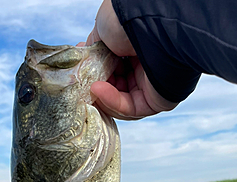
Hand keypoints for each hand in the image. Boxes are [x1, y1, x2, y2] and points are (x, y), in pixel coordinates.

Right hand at [86, 0, 177, 119]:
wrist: (150, 22)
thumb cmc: (129, 19)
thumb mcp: (103, 30)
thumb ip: (94, 50)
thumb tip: (85, 63)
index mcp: (136, 50)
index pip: (114, 70)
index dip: (96, 73)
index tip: (80, 70)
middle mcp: (146, 67)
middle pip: (117, 88)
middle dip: (97, 88)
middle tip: (81, 85)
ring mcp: (152, 86)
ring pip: (122, 102)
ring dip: (103, 96)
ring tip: (90, 87)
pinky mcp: (157, 101)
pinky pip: (131, 108)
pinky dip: (112, 101)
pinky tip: (98, 90)